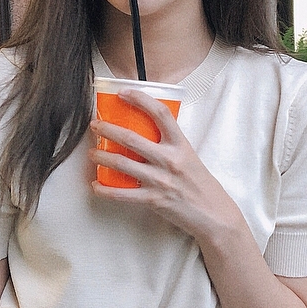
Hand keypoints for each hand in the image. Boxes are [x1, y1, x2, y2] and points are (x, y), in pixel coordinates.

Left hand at [89, 88, 240, 244]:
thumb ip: (170, 145)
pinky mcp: (153, 199)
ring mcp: (160, 180)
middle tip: (95, 125)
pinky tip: (96, 185)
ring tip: (92, 153)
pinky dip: (105, 190)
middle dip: (107, 129)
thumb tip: (147, 132)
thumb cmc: (201, 185)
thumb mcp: (190, 157)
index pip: (160, 113)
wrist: (214, 215)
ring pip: (122, 163)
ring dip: (101, 157)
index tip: (124, 92)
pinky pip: (122, 194)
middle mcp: (170, 160)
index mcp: (180, 145)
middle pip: (131, 138)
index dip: (140, 99)